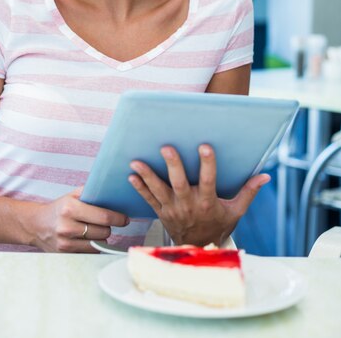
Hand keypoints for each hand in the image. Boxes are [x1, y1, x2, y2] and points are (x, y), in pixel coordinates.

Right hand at [32, 187, 128, 252]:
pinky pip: (90, 252)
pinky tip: (89, 238)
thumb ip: (90, 192)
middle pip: (104, 231)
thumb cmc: (59, 208)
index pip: (103, 216)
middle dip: (109, 227)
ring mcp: (66, 243)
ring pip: (99, 243)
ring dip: (102, 237)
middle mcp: (67, 227)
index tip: (125, 219)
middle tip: (107, 223)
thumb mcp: (72, 195)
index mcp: (70, 208)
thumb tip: (113, 191)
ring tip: (97, 230)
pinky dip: (93, 246)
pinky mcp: (65, 254)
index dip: (118, 218)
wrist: (35, 224)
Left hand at [129, 145, 269, 246]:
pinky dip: (140, 188)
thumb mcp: (236, 211)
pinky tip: (131, 176)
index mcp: (208, 203)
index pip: (208, 180)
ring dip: (148, 176)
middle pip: (179, 183)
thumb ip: (248, 192)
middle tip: (166, 148)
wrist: (199, 250)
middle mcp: (189, 205)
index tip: (205, 146)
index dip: (207, 164)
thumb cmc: (218, 226)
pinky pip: (148, 200)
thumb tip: (265, 176)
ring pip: (159, 190)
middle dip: (173, 165)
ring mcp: (173, 209)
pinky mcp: (161, 212)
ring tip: (136, 162)